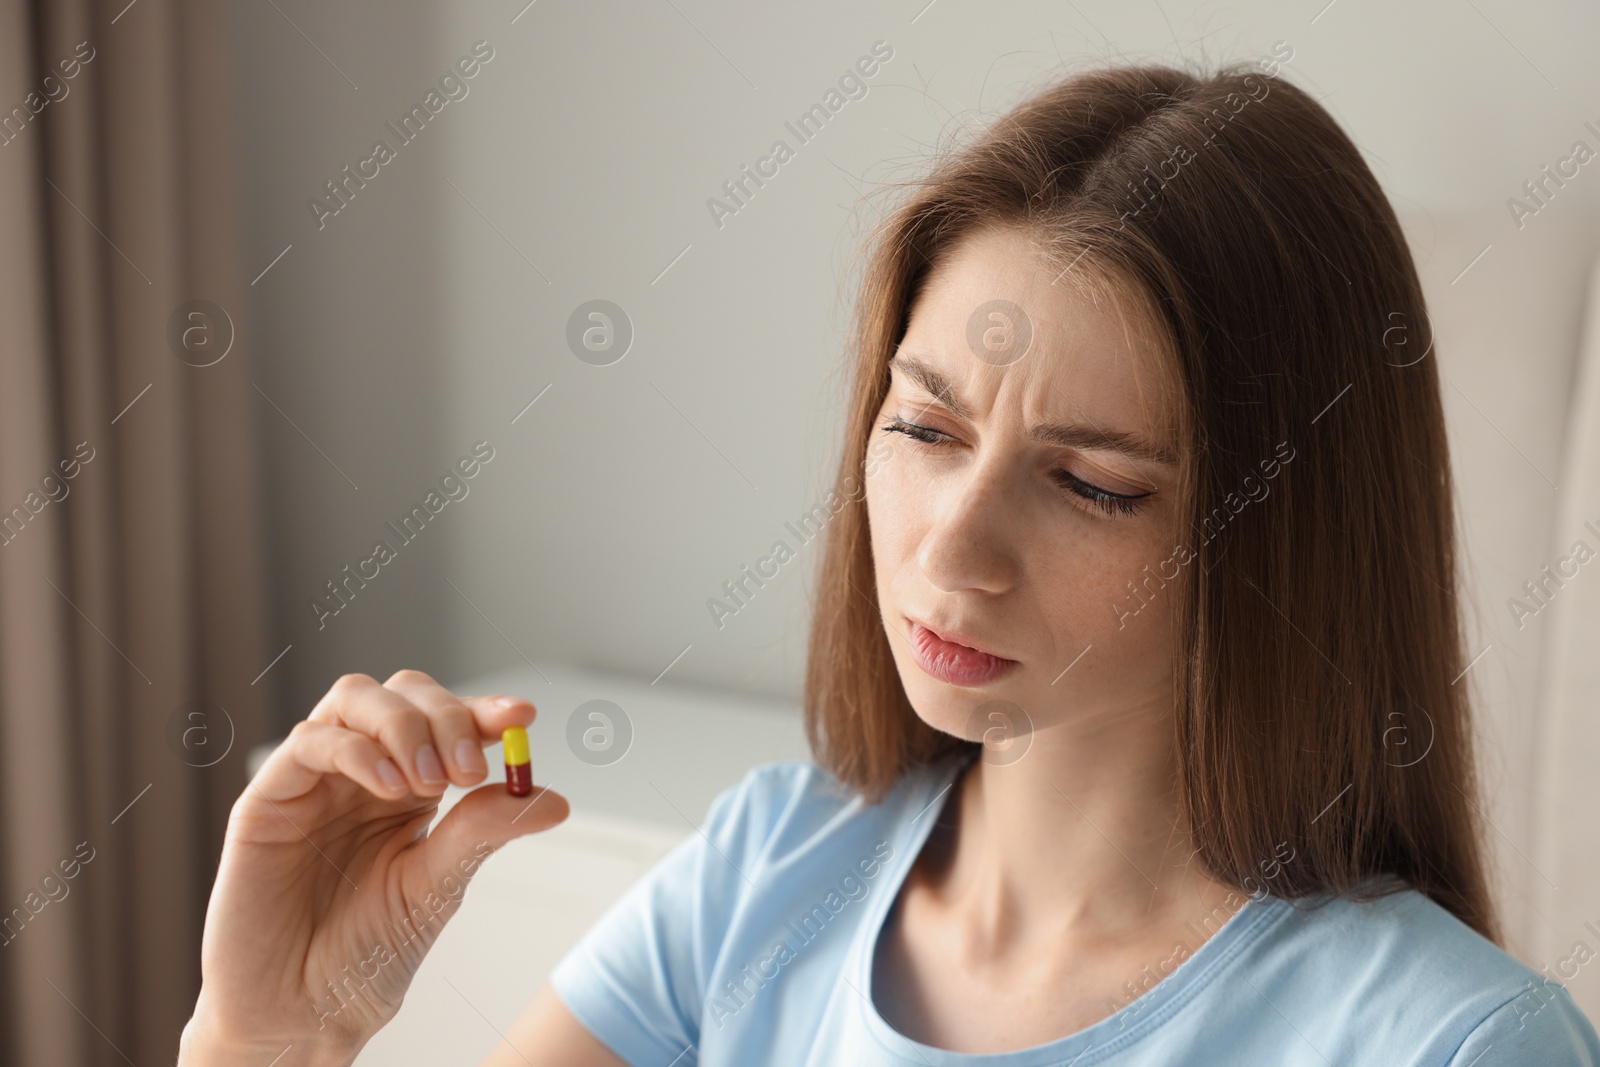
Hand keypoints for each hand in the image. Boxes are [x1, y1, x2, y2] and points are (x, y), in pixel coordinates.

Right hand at [178, 670, 569, 1063]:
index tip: (522, 718)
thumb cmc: (363, 955)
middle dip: (447, 716)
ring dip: (405, 725)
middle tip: (469, 770)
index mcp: (410, 788)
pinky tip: (391, 789)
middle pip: (405, 694)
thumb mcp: (437, 887)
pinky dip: (359, 750)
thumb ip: (482, 831)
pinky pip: (310, 740)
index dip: (485, 711)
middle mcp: (364, 772)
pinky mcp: (268, 798)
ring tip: (430, 781)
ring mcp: (316, 780)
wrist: (301, 1012)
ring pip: (356, 698)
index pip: (449, 723)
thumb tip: (553, 798)